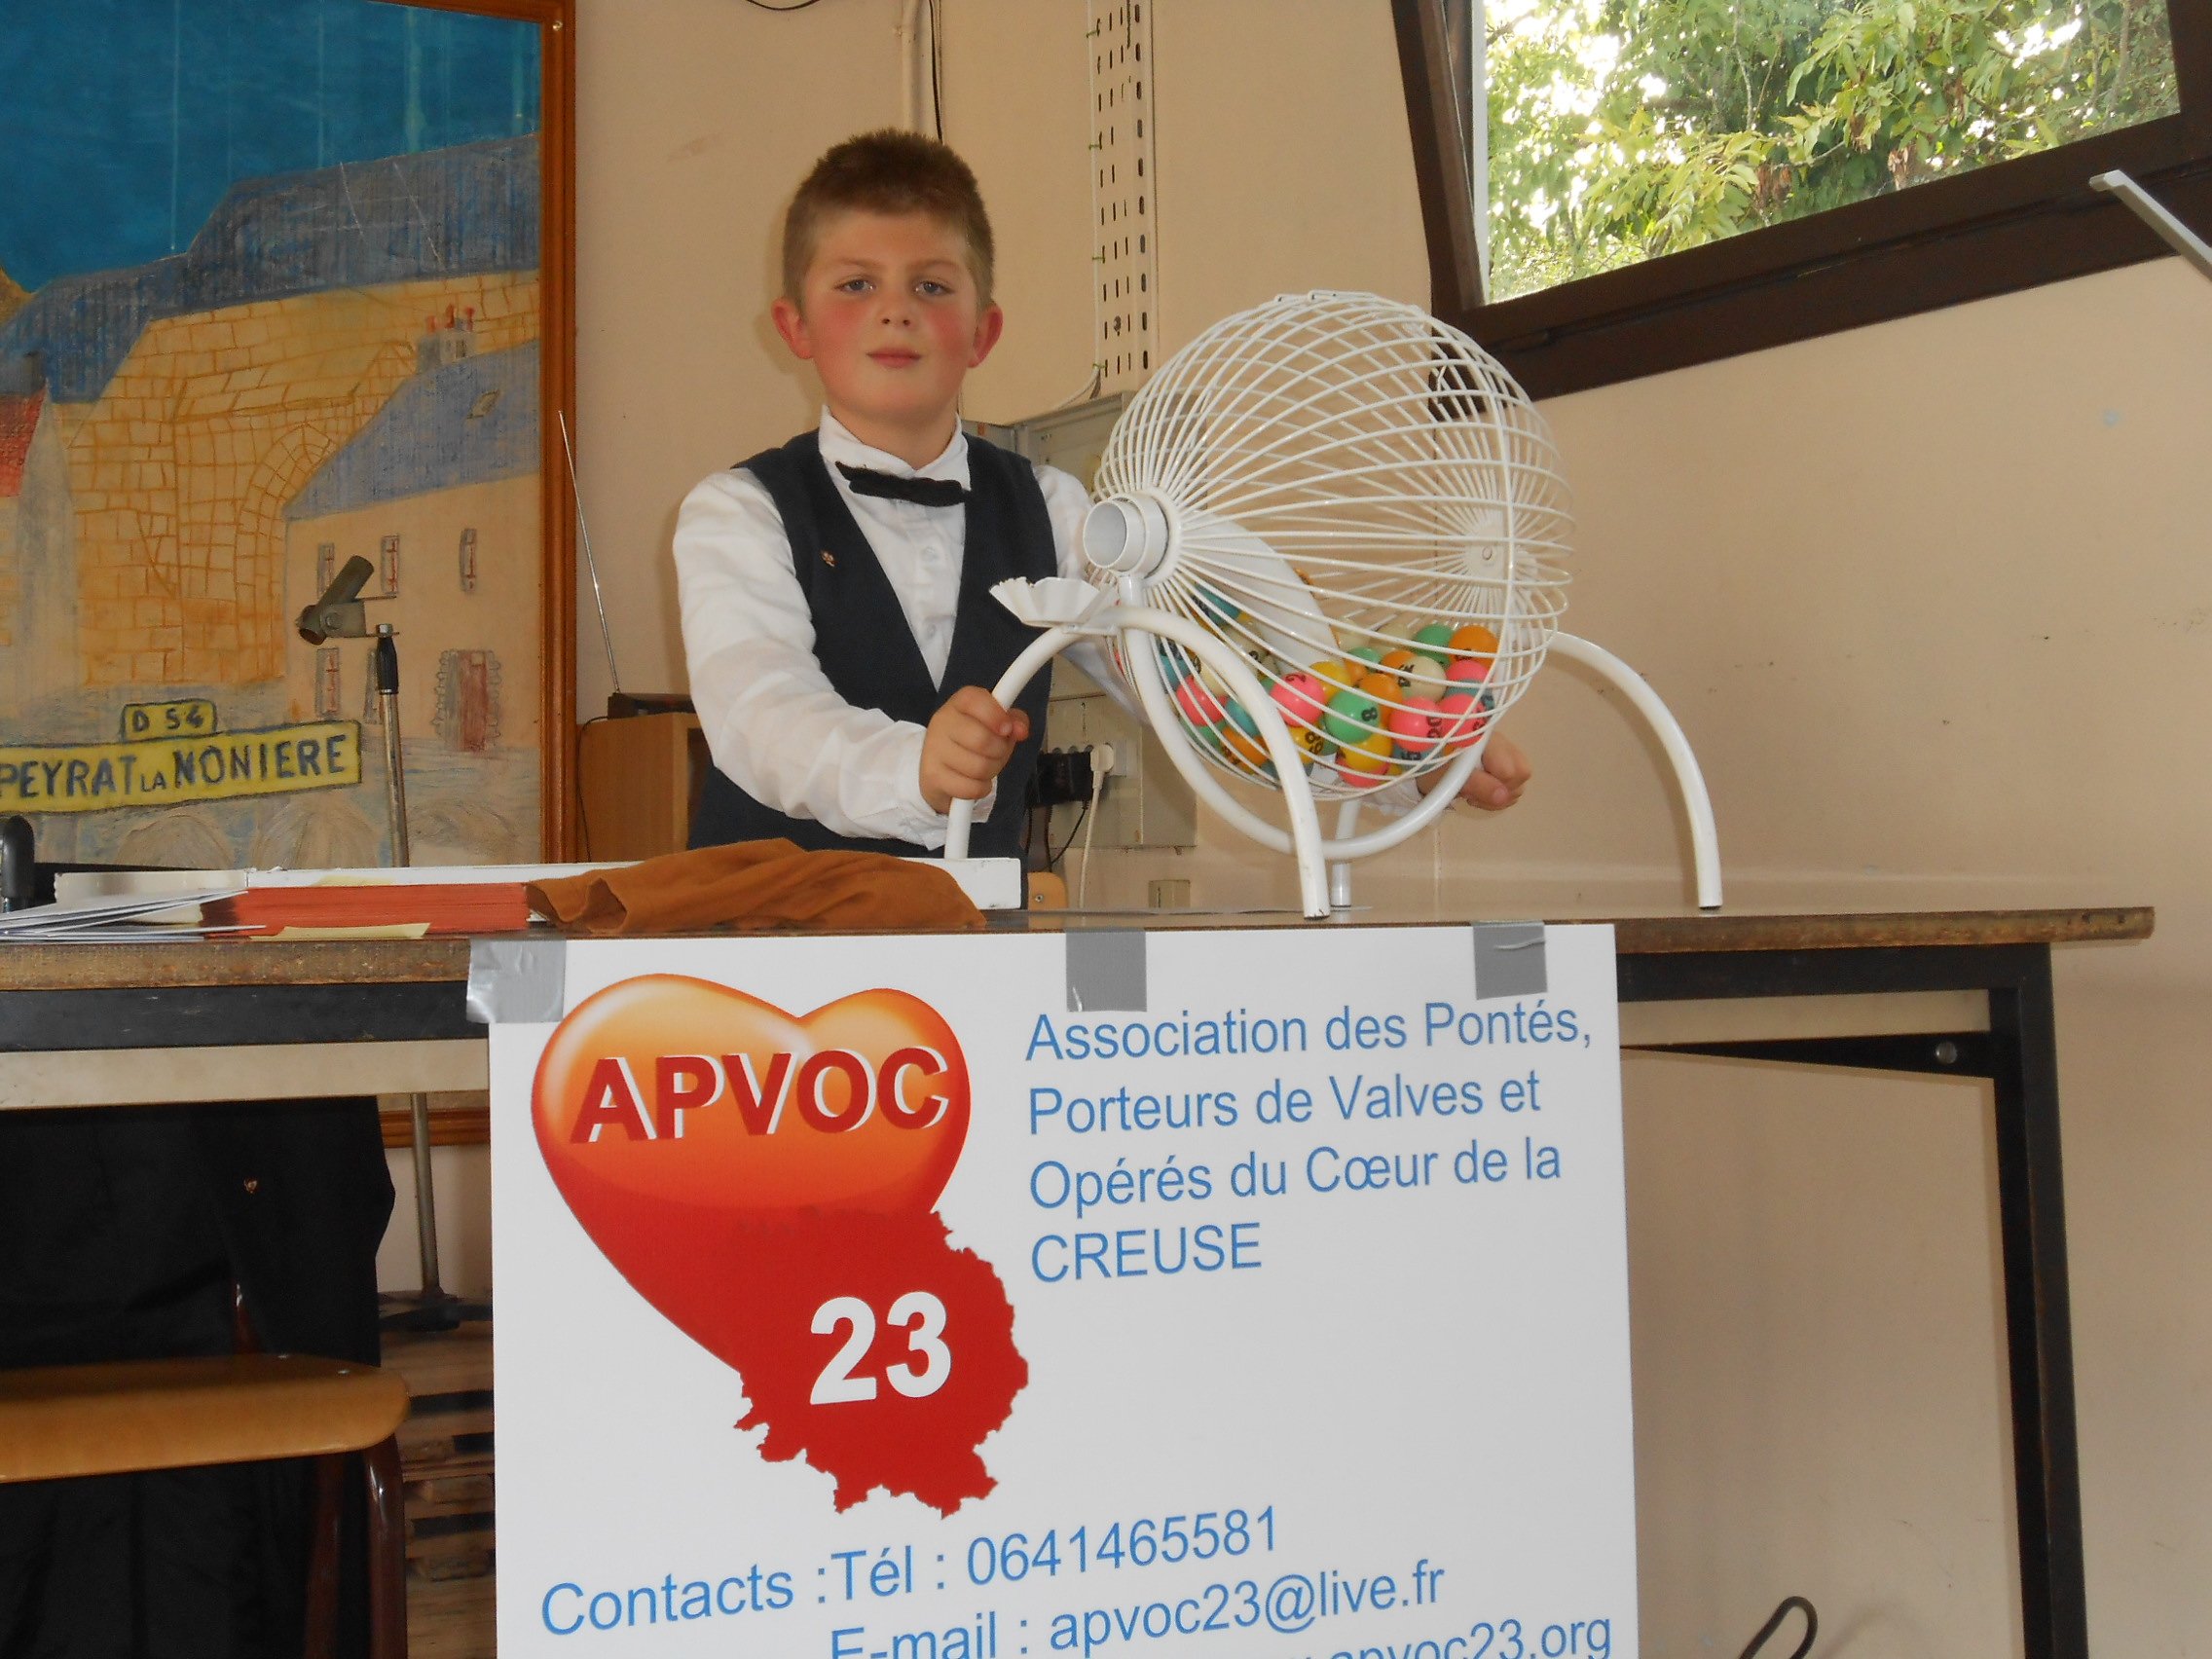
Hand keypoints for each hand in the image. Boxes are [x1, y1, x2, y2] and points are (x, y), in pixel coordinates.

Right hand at [920, 687, 1029, 815]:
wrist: (939, 768)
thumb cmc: (972, 741)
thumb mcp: (995, 724)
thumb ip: (1014, 721)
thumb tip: (1021, 730)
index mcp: (959, 703)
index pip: (974, 700)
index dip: (995, 715)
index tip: (1007, 729)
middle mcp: (943, 722)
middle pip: (982, 739)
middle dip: (1000, 752)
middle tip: (997, 753)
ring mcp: (934, 749)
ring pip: (979, 767)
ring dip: (991, 772)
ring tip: (985, 767)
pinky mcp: (932, 775)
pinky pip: (971, 788)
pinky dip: (981, 788)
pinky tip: (975, 782)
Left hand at [1418, 731, 1530, 811]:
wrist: (1423, 755)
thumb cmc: (1434, 765)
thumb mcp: (1451, 779)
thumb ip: (1479, 786)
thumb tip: (1503, 797)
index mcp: (1487, 741)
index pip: (1510, 771)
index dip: (1494, 788)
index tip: (1471, 792)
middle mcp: (1501, 742)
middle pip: (1522, 773)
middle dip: (1501, 792)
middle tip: (1474, 794)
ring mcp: (1504, 749)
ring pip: (1520, 779)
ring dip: (1500, 794)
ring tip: (1474, 793)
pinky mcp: (1503, 758)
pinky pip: (1514, 781)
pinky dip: (1499, 791)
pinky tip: (1480, 790)